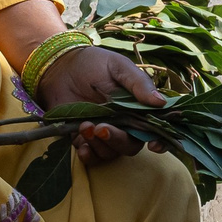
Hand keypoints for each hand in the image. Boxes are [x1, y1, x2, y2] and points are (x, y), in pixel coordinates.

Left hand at [37, 45, 165, 163]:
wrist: (60, 67)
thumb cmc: (93, 63)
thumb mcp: (118, 66)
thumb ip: (138, 83)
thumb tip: (161, 102)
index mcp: (138, 108)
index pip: (155, 129)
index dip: (160, 142)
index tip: (153, 146)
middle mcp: (124, 124)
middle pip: (131, 145)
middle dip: (118, 141)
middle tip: (102, 128)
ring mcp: (104, 133)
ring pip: (111, 153)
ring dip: (99, 145)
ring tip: (84, 125)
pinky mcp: (84, 139)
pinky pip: (91, 157)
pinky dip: (88, 156)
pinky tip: (81, 147)